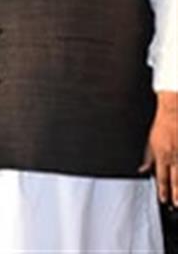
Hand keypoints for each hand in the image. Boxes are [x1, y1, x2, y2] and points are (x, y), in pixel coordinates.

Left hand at [139, 91, 177, 205]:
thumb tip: (142, 171)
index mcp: (161, 154)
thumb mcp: (150, 142)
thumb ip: (148, 158)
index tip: (163, 199)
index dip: (162, 189)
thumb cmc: (161, 127)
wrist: (173, 113)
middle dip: (175, 194)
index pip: (161, 176)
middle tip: (175, 205)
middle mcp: (173, 156)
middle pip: (175, 179)